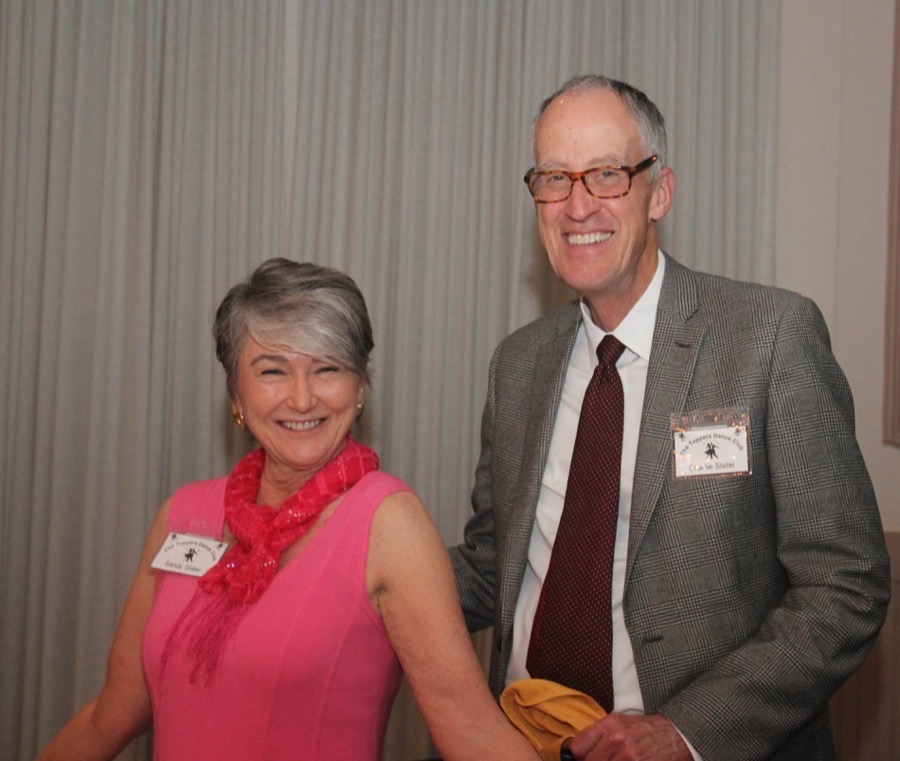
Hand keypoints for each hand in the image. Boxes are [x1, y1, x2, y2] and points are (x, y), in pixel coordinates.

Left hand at [567, 713, 692, 760]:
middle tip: (604, 759)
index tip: (581, 760)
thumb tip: (576, 754)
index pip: (577, 748)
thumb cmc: (646, 730)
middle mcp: (617, 739)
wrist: (677, 733)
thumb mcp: (620, 723)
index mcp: (609, 725)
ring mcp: (629, 756)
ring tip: (617, 760)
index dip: (577, 757)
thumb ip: (599, 737)